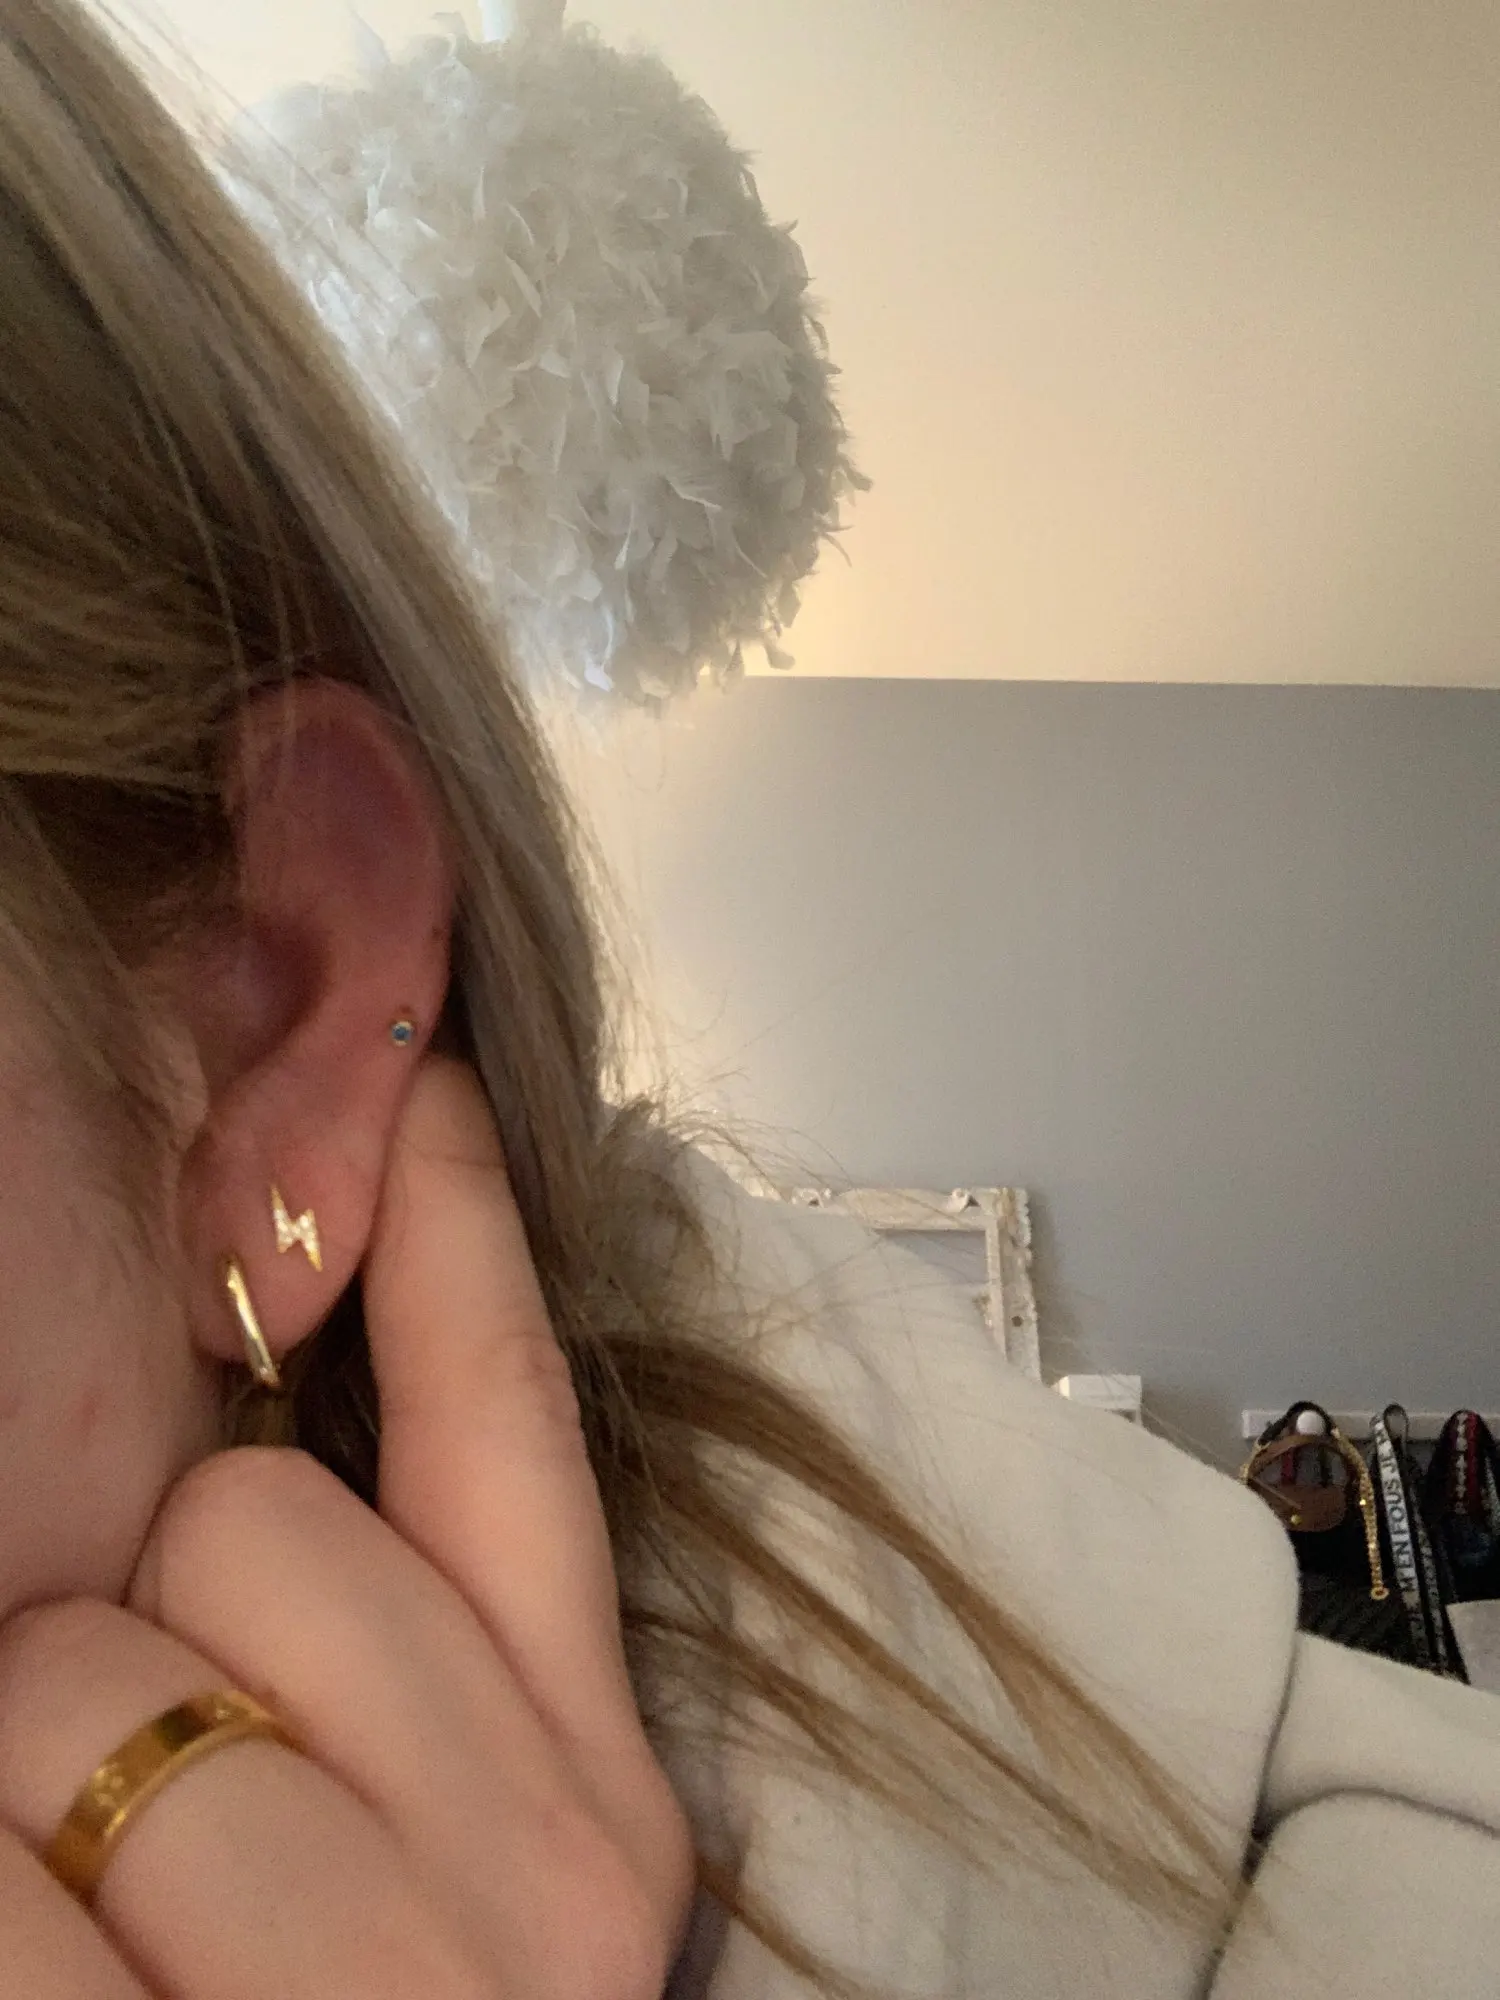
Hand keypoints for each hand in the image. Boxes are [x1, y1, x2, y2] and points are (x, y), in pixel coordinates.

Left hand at [0, 1058, 695, 1997]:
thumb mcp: (438, 1869)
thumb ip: (392, 1661)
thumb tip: (272, 1451)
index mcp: (593, 1800)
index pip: (515, 1435)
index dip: (457, 1232)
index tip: (427, 1080)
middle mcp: (537, 1873)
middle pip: (247, 1519)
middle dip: (142, 1634)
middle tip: (152, 1831)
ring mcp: (385, 1973)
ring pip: (80, 1675)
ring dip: (27, 1799)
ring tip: (106, 1946)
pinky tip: (63, 1984)